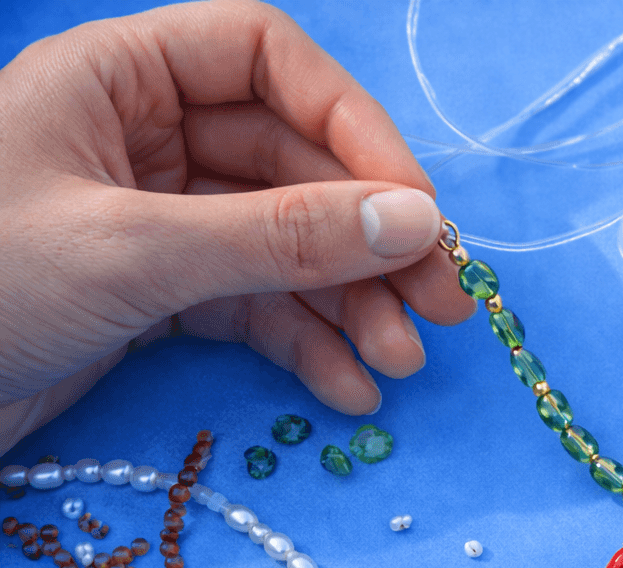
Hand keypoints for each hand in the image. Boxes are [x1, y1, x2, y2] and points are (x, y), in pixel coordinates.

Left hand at [0, 0, 473, 452]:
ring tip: (400, 363)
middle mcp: (141, 137)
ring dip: (351, 302)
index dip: (353, 126)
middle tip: (442, 304)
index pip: (267, 60)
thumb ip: (280, 237)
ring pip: (285, 243)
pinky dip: (305, 344)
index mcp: (116, 79)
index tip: (414, 207)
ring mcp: (153, 218)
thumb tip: (417, 223)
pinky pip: (255, 304)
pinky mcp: (155, 293)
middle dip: (368, 238)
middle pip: (294, 163)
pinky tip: (347, 387)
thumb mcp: (135, 253)